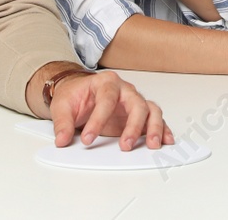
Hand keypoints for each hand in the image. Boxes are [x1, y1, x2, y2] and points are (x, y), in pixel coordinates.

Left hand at [50, 69, 172, 150]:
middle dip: (133, 126)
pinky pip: (155, 119)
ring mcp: (134, 101)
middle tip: (125, 145)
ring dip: (154, 127)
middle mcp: (124, 90)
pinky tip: (165, 140)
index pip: (106, 99)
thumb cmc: (74, 95)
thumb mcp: (62, 106)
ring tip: (152, 144)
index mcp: (106, 82)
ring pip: (151, 110)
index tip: (88, 139)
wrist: (79, 92)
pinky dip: (162, 129)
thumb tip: (62, 140)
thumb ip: (62, 123)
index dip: (98, 120)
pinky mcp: (138, 115)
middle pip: (136, 103)